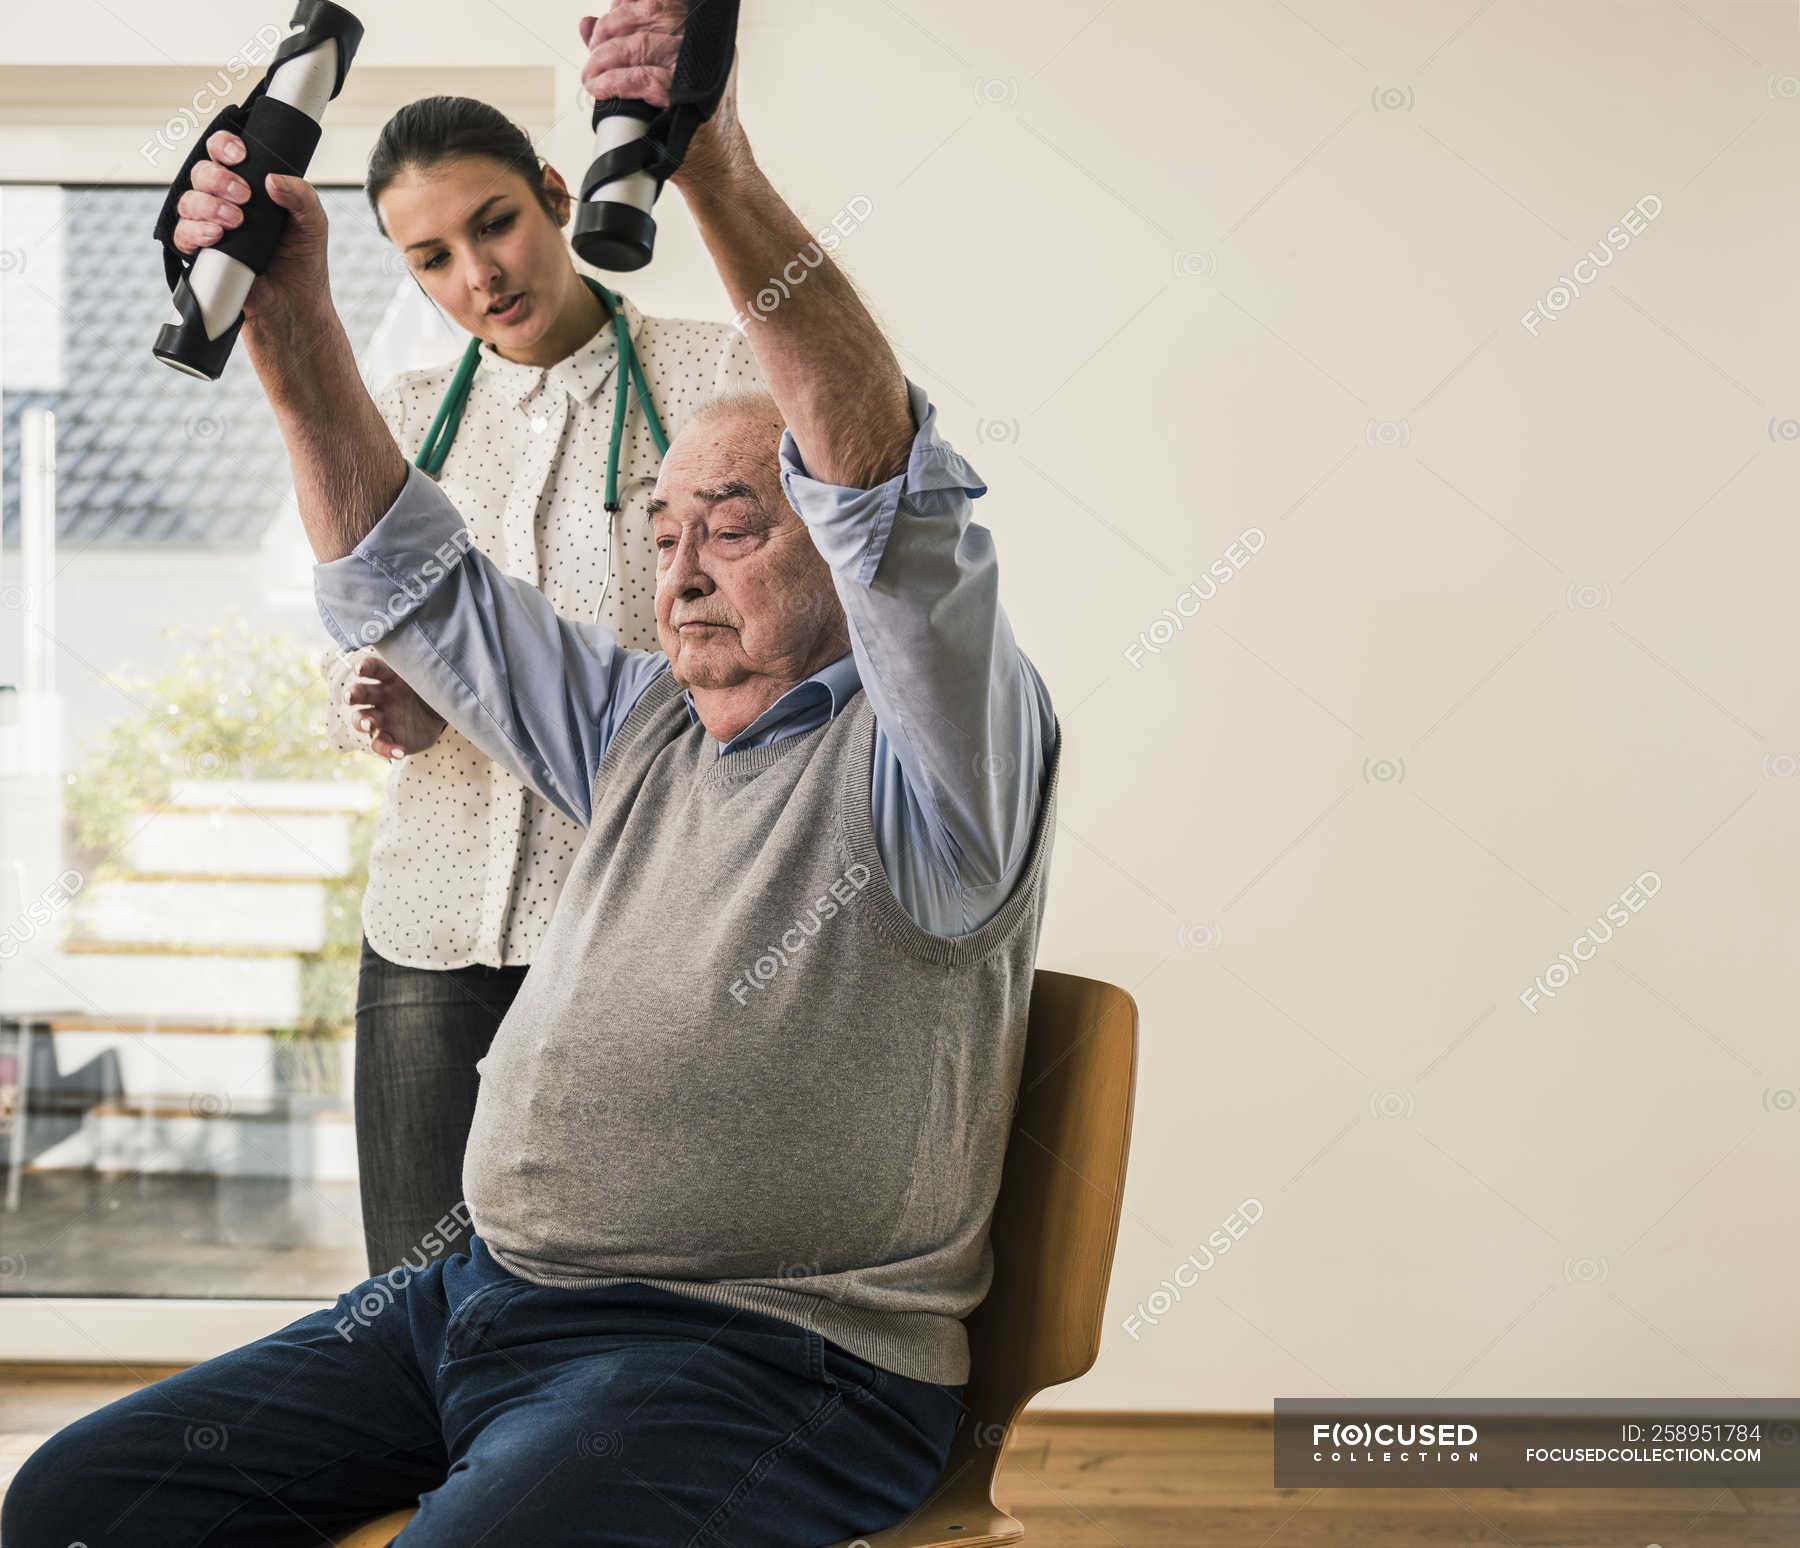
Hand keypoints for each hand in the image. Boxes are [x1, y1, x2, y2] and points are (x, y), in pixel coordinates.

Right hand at [170, 129, 331, 335]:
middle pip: (201, 172)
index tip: (240, 155)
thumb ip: (302, 196)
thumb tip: (272, 179)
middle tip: (244, 197)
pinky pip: (182, 234)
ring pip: (188, 200)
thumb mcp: (313, 223)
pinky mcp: (201, 252)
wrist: (295, 301)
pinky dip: (196, 231)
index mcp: (247, 185)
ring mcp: (208, 225)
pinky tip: (217, 235)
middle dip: (218, 179)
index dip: (224, 145)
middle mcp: (223, 200)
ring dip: (209, 205)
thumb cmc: (302, 259)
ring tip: (236, 221)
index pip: (223, 151)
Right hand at [346, 654, 445, 760]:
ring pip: (362, 719)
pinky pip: (381, 744)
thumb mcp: (433, 675)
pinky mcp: (388, 737)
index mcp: (389, 676)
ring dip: (361, 721)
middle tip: (350, 696)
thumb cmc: (432, 686)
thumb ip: (430, 668)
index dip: (364, 667)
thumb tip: (442, 658)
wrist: (443, 710)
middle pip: (360, 693)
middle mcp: (379, 696)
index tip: (360, 669)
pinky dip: (388, 750)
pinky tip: (399, 752)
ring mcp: (381, 717)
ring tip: (368, 724)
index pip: (373, 668)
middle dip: (353, 694)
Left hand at [578, 3, 750, 196]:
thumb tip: (587, 24)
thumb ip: (622, 46)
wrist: (714, 161)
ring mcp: (698, 70)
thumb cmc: (685, 120)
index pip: (657, 3)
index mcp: (697, 33)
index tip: (602, 27)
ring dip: (606, 58)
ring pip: (642, 45)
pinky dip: (614, 81)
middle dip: (610, 30)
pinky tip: (600, 88)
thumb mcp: (654, 73)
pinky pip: (643, 78)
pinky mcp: (690, 98)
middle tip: (592, 52)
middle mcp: (701, 44)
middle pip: (649, 15)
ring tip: (590, 74)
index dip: (624, 8)